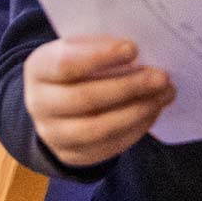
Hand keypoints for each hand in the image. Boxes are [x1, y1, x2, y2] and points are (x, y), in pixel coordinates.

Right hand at [24, 36, 174, 169]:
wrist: (54, 102)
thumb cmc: (76, 66)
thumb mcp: (77, 48)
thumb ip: (100, 47)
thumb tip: (136, 52)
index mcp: (38, 69)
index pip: (65, 65)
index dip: (100, 57)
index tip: (133, 49)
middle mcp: (39, 104)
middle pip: (85, 98)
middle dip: (128, 87)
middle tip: (161, 77)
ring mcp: (53, 134)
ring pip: (97, 129)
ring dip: (136, 112)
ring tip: (163, 95)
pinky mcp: (71, 155)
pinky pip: (105, 147)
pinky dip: (134, 130)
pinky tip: (152, 112)